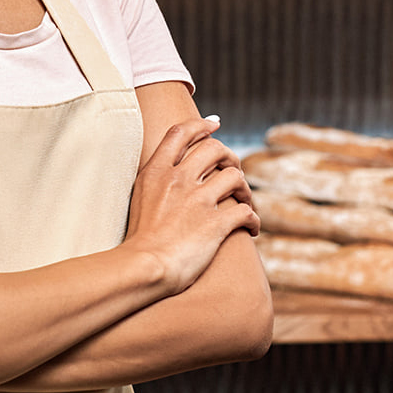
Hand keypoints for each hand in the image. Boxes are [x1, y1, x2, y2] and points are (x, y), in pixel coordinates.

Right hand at [125, 116, 259, 294]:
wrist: (142, 268)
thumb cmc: (137, 240)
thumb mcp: (138, 199)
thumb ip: (154, 182)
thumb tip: (167, 174)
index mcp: (155, 172)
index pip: (181, 133)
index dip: (201, 125)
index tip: (214, 124)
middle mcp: (177, 180)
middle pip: (214, 148)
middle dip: (230, 156)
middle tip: (233, 169)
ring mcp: (197, 201)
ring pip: (235, 177)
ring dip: (245, 188)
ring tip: (244, 201)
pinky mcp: (215, 224)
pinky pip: (246, 212)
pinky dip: (254, 219)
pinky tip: (251, 229)